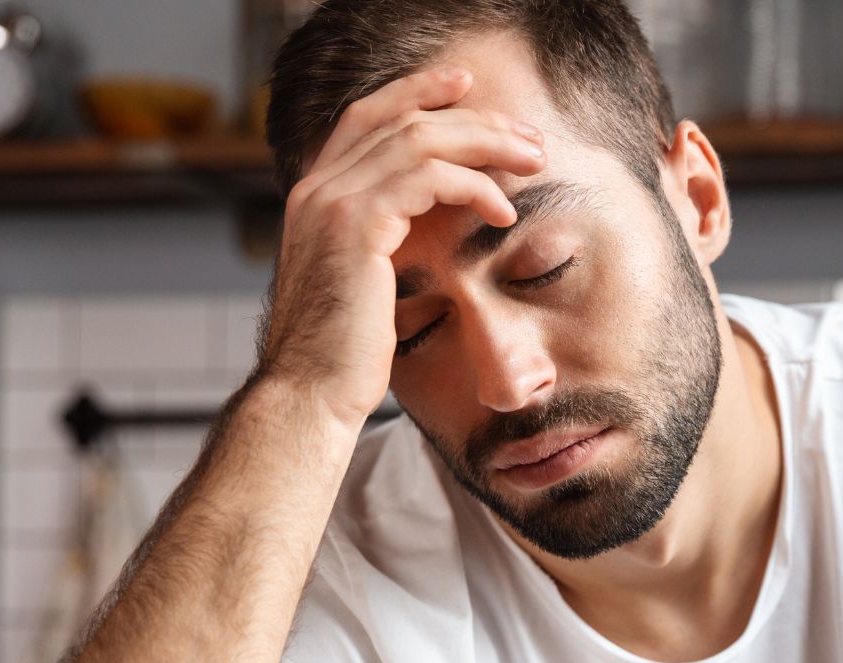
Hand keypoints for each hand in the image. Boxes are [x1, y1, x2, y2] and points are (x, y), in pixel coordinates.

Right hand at [258, 65, 547, 426]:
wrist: (311, 395)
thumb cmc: (344, 356)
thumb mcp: (363, 284)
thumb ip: (383, 242)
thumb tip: (428, 229)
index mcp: (315, 196)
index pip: (366, 118)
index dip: (415, 92)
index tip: (466, 87)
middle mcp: (316, 189)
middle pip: (399, 119)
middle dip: (471, 118)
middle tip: (526, 136)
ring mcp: (331, 202)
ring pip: (418, 139)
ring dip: (485, 144)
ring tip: (532, 162)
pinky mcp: (356, 225)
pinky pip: (427, 178)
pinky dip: (473, 185)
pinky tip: (502, 209)